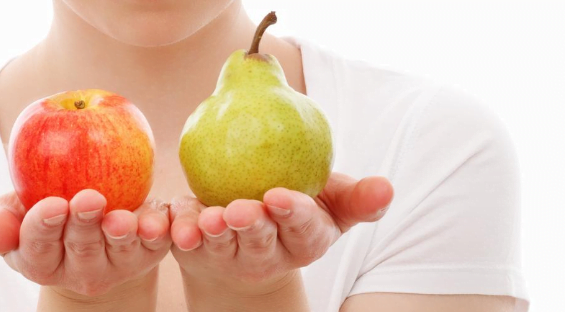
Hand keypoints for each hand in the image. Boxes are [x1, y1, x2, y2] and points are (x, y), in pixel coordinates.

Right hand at [0, 189, 171, 296]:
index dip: (43, 228)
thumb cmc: (47, 208)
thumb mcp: (16, 210)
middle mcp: (79, 270)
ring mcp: (116, 264)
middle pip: (81, 250)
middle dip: (84, 225)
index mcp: (41, 262)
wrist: (93, 211)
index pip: (38, 249)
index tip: (52, 204)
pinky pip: (156, 242)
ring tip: (120, 217)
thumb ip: (0, 220)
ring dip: (120, 234)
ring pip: (119, 250)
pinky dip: (157, 231)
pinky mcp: (148, 252)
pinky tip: (155, 221)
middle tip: (88, 199)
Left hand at [170, 173, 393, 290]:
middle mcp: (267, 253)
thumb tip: (387, 188)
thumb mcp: (331, 202)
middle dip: (252, 227)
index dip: (293, 215)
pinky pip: (187, 239)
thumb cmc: (296, 207)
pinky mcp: (197, 248)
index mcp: (304, 240)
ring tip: (210, 219)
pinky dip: (181, 230)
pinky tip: (177, 222)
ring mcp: (229, 254)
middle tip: (241, 210)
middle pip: (259, 241)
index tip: (280, 197)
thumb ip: (357, 197)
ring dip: (213, 233)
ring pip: (221, 245)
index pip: (302, 229)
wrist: (250, 232)